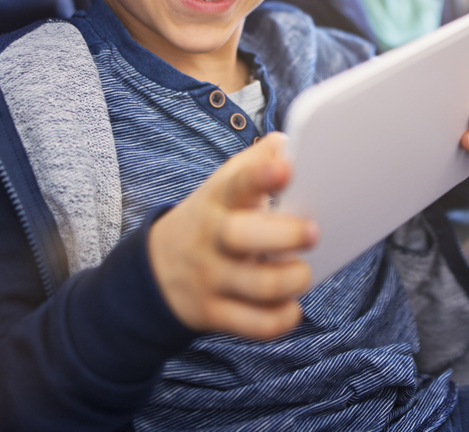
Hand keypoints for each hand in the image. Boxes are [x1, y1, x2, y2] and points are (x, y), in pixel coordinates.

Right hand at [147, 134, 316, 339]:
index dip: (261, 176)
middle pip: (242, 236)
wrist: (156, 269)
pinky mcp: (214, 314)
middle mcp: (212, 238)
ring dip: (292, 280)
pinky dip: (281, 319)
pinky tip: (291, 306)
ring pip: (258, 285)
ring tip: (303, 271)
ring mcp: (211, 278)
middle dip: (284, 235)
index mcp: (218, 200)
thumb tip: (283, 143)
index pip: (236, 183)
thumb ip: (254, 164)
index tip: (285, 169)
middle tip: (312, 232)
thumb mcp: (222, 188)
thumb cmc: (210, 220)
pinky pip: (254, 325)